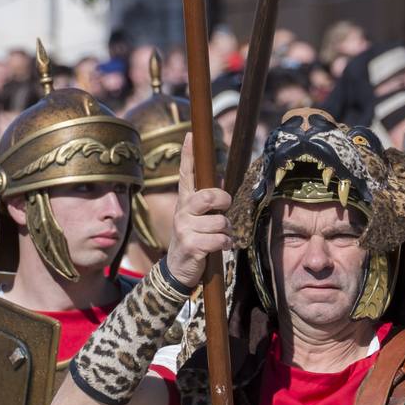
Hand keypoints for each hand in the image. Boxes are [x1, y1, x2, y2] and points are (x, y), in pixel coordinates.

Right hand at [164, 132, 231, 289]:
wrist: (178, 269)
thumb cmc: (193, 240)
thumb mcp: (195, 219)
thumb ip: (206, 203)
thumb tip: (220, 185)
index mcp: (185, 202)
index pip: (186, 174)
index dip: (188, 155)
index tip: (190, 135)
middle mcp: (182, 211)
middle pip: (209, 196)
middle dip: (223, 201)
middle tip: (224, 208)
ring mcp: (185, 228)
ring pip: (221, 222)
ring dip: (226, 232)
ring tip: (218, 237)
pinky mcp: (191, 245)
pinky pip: (220, 239)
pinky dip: (225, 245)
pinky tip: (217, 249)